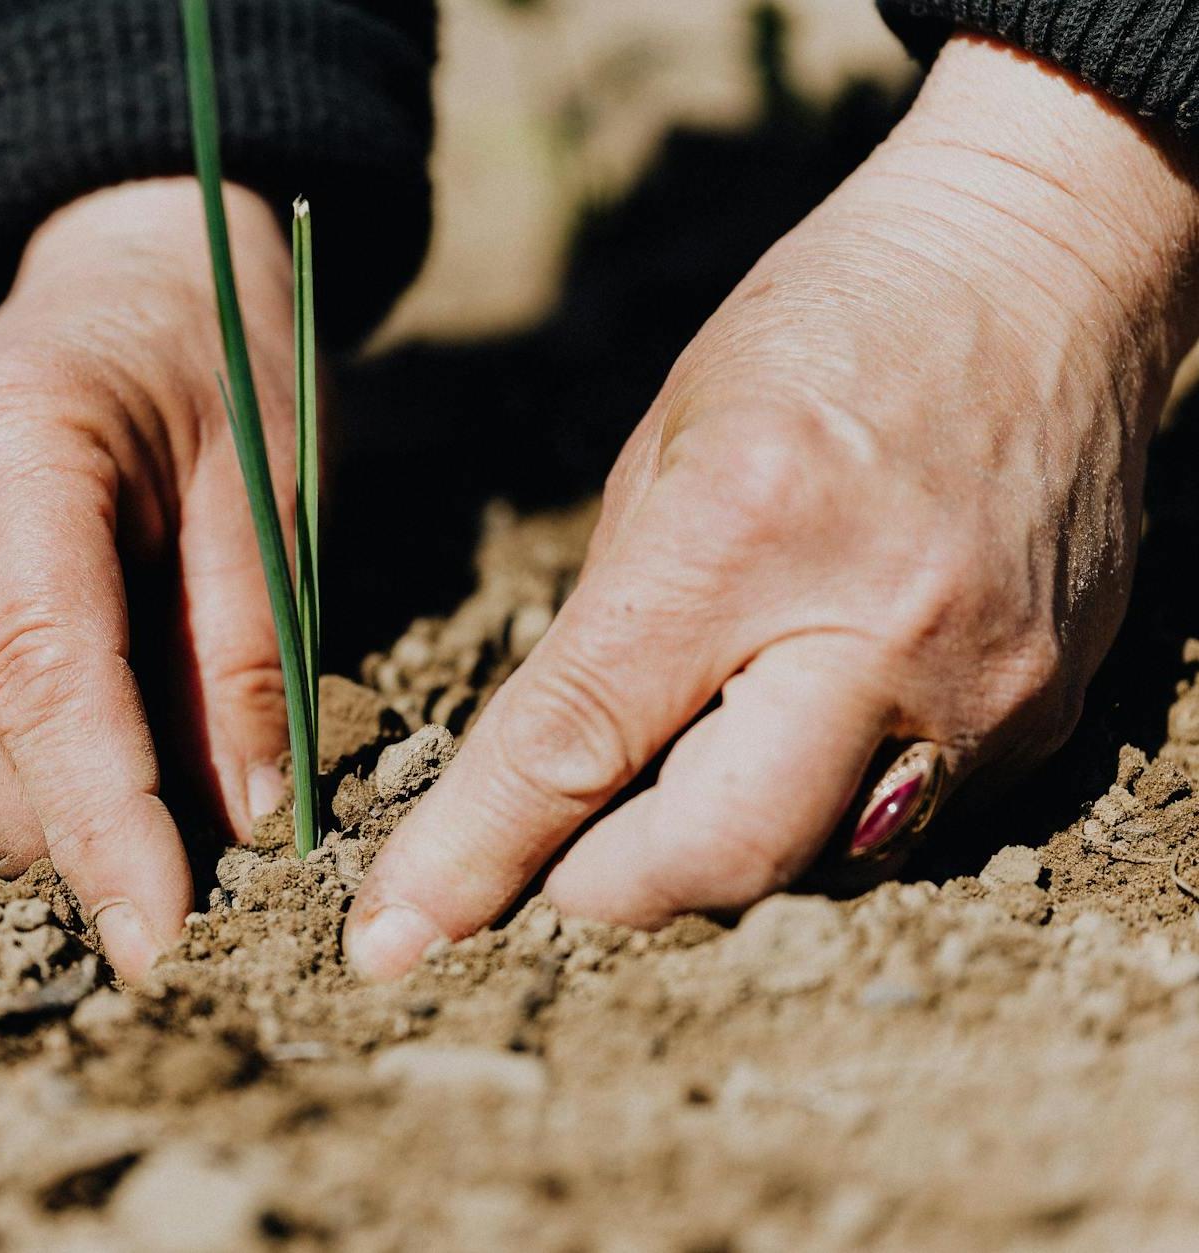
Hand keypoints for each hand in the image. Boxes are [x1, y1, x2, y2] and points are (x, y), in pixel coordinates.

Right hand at [0, 179, 298, 981]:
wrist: (132, 279)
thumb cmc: (216, 365)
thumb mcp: (269, 488)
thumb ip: (248, 654)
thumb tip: (242, 825)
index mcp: (4, 449)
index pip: (33, 674)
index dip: (95, 824)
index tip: (159, 938)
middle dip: (10, 829)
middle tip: (143, 847)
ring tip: (104, 787)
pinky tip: (47, 750)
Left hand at [346, 34, 1198, 977]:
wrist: (1046, 264)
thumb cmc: (830, 325)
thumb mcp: (666, 445)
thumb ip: (609, 621)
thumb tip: (551, 770)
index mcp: (741, 533)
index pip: (576, 744)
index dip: (472, 856)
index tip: (392, 938)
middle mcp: (876, 631)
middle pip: (715, 857)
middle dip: (606, 889)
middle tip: (557, 863)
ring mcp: (981, 686)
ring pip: (811, 862)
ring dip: (714, 848)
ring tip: (689, 759)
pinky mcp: (1046, 712)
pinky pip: (900, 820)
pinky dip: (818, 803)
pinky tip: (800, 718)